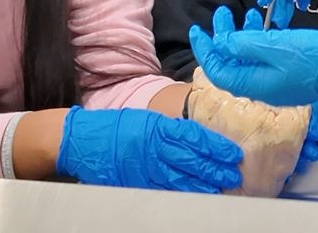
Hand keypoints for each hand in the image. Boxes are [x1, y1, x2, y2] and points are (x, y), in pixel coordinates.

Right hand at [56, 105, 242, 193]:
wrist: (84, 140)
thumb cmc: (118, 127)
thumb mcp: (148, 120)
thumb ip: (171, 130)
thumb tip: (200, 140)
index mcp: (159, 126)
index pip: (194, 136)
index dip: (216, 146)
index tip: (233, 153)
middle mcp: (153, 145)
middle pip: (191, 159)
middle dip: (214, 168)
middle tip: (234, 175)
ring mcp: (144, 165)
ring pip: (179, 178)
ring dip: (202, 185)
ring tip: (219, 190)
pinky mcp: (135, 181)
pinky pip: (161, 190)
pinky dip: (179, 194)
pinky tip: (193, 197)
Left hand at [218, 6, 317, 173]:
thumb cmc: (316, 57)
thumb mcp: (276, 45)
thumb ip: (245, 44)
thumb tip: (221, 43)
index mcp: (254, 84)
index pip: (218, 70)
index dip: (206, 50)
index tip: (198, 30)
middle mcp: (262, 88)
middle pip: (231, 64)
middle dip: (224, 38)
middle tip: (222, 14)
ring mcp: (276, 84)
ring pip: (249, 60)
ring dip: (243, 37)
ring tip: (249, 13)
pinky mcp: (289, 77)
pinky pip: (264, 60)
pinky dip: (259, 41)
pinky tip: (266, 25)